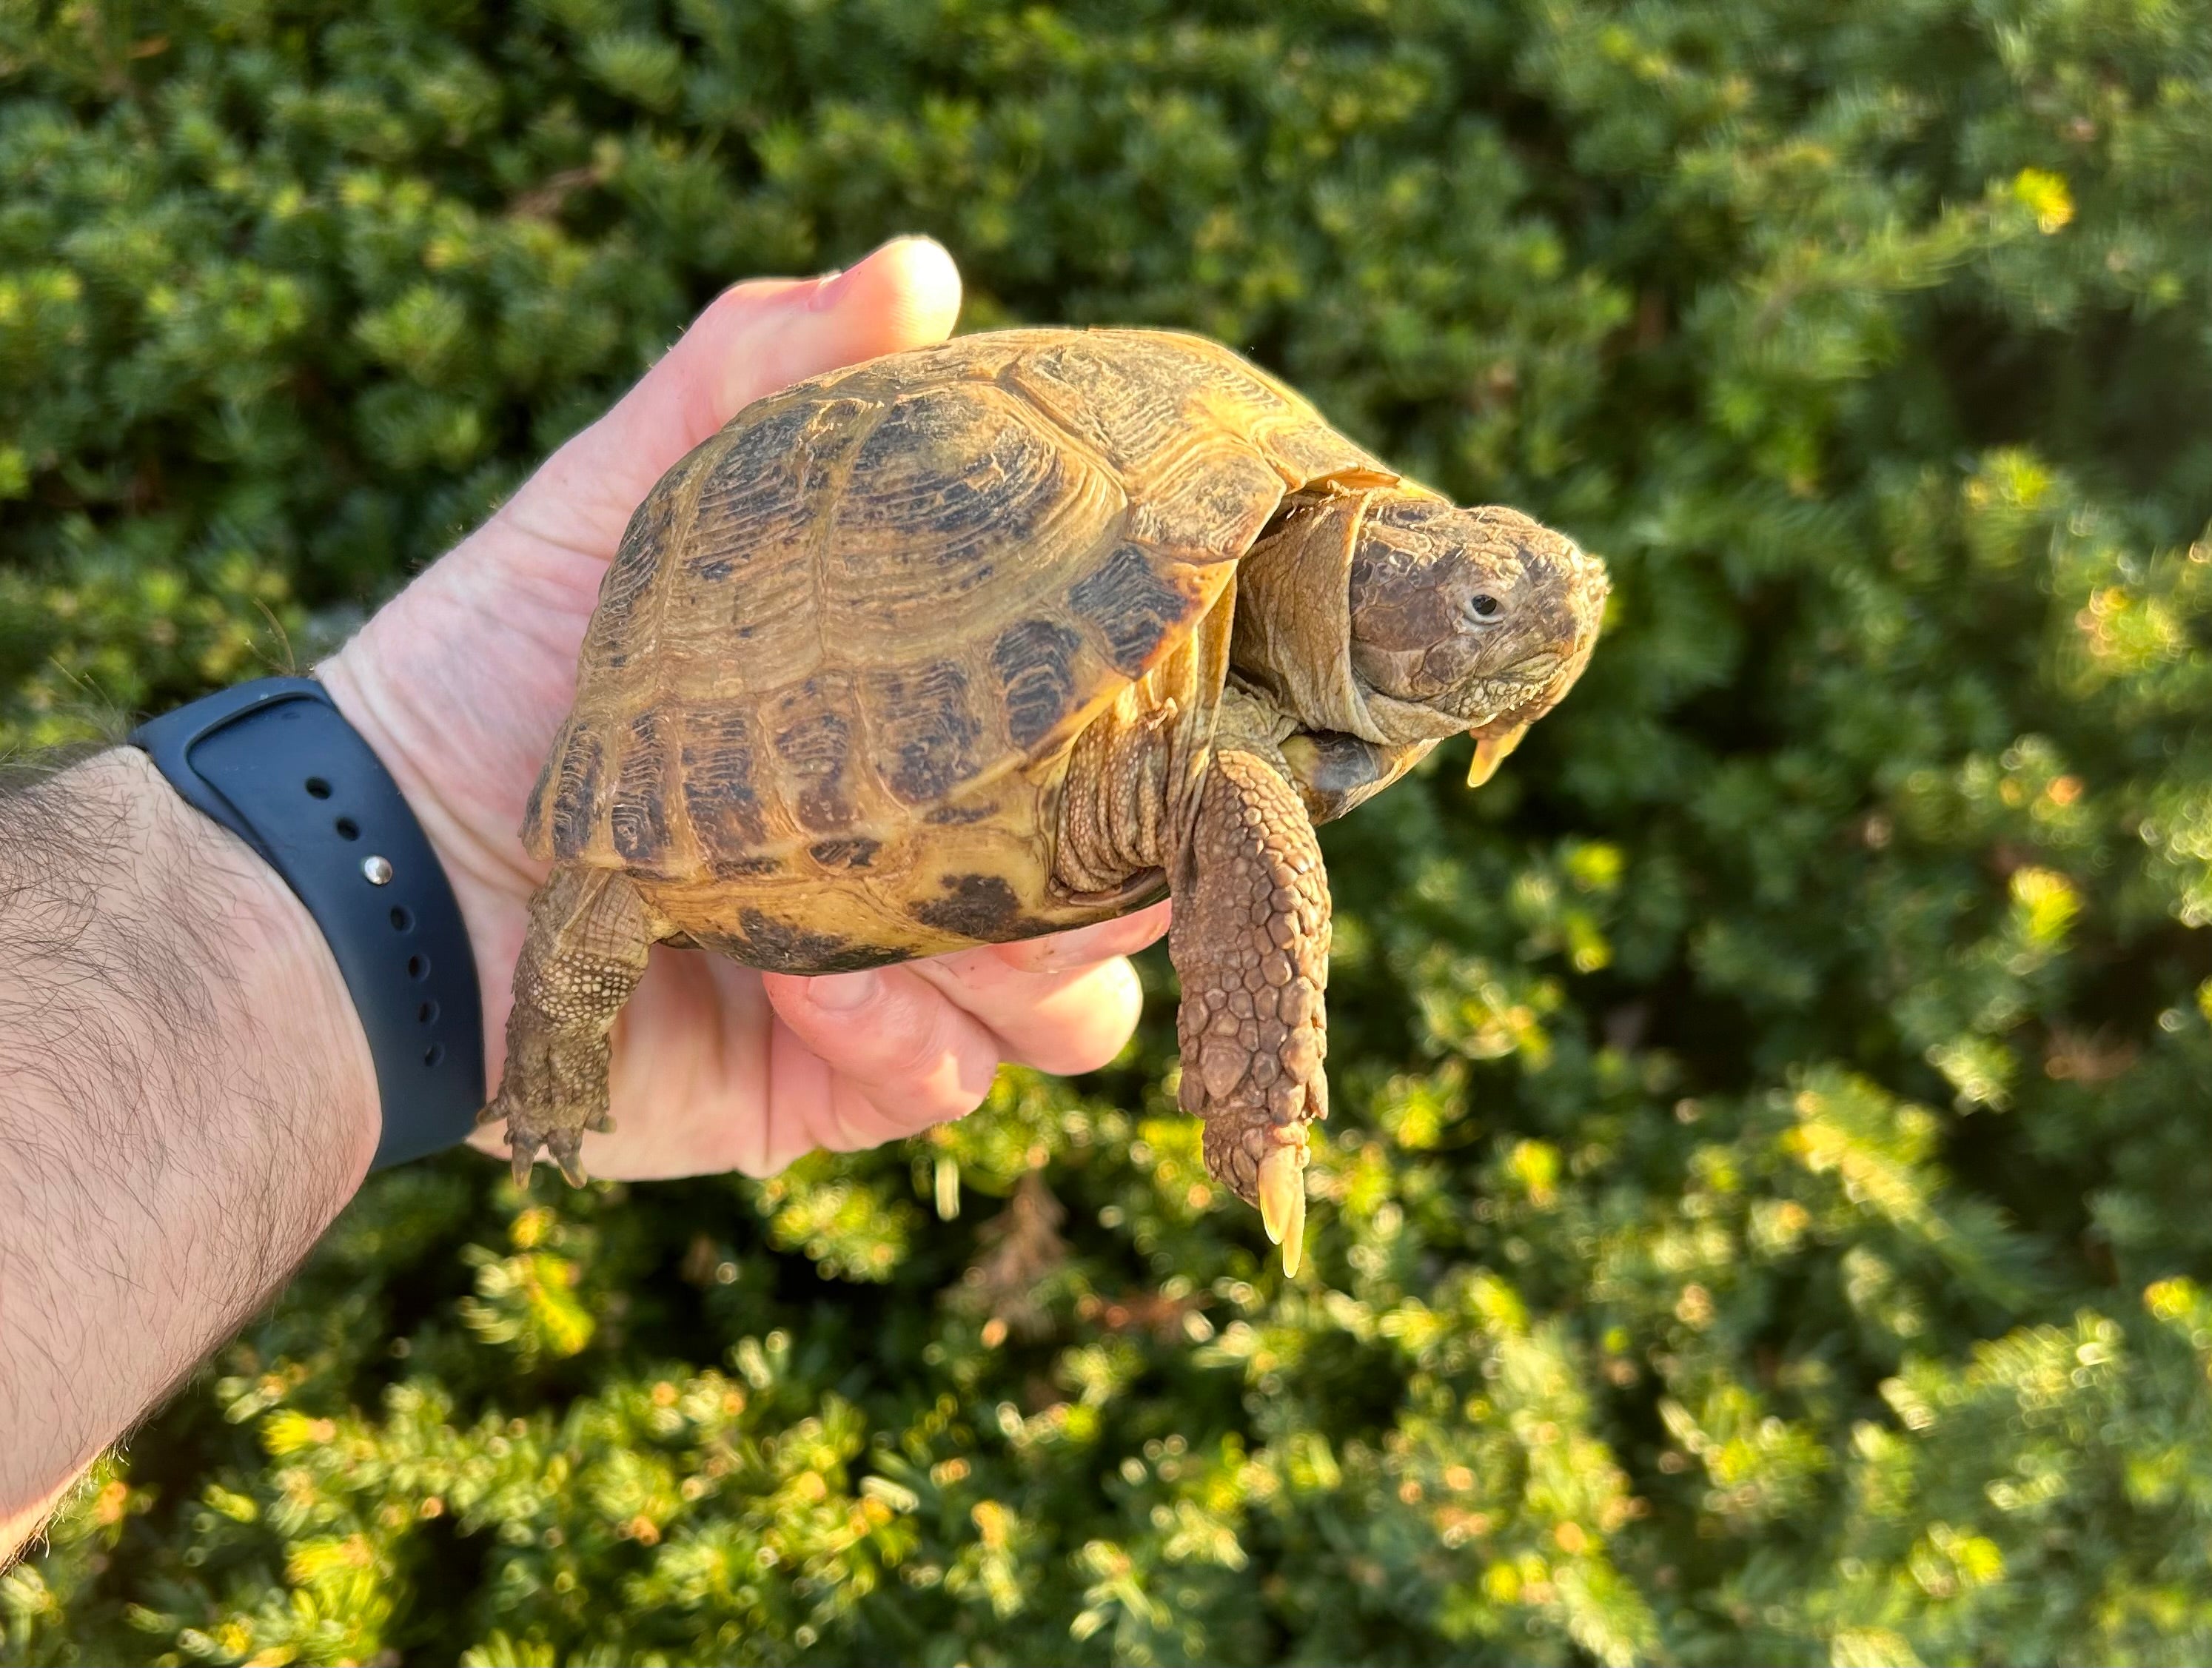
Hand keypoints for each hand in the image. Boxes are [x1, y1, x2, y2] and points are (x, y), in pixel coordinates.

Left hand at [320, 238, 1165, 1180]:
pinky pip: (950, 1080)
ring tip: (927, 917)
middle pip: (1125, 884)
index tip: (1178, 679)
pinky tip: (808, 990)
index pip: (1110, 729)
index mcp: (929, 729)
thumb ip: (758, 371)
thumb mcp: (630, 491)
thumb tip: (920, 264)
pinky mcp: (843, 1085)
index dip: (1162, 716)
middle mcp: (937, 857)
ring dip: (1028, 966)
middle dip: (1122, 861)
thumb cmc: (501, 662)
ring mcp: (903, 980)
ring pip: (1075, 1008)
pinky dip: (898, 1036)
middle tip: (1082, 816)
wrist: (377, 868)